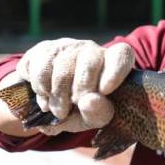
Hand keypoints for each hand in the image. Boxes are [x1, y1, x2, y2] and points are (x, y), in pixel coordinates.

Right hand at [15, 38, 134, 135]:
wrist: (49, 102)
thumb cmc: (80, 109)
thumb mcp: (93, 117)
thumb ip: (98, 112)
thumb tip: (89, 101)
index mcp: (112, 63)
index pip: (121, 55)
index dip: (115, 70)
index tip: (105, 90)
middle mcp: (91, 50)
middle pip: (90, 61)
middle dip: (81, 89)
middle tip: (75, 105)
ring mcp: (67, 47)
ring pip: (63, 66)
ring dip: (58, 95)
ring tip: (59, 111)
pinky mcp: (44, 49)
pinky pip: (42, 68)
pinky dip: (42, 90)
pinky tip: (46, 98)